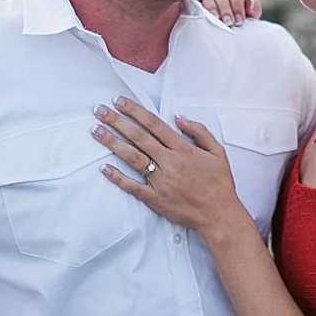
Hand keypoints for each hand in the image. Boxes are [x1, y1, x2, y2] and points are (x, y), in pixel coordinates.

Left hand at [95, 98, 248, 238]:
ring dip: (112, 143)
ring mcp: (160, 181)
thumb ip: (199, 131)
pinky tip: (104, 168)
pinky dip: (117, 177)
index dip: (135, 111)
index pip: (154, 124)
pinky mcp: (155, 198)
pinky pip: (132, 186)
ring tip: (96, 132)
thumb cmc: (219, 183)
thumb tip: (179, 118)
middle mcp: (169, 162)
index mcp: (183, 149)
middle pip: (138, 137)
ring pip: (132, 157)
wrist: (219, 214)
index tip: (119, 101)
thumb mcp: (217, 151)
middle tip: (100, 111)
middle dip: (117, 121)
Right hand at [198, 0, 261, 25]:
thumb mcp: (248, 12)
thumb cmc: (236, 16)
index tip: (239, 21)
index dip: (238, 5)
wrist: (222, 23)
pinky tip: (199, 15)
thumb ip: (253, 8)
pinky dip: (196, 5)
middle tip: (229, 23)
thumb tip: (249, 6)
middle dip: (226, 8)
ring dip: (212, 7)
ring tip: (216, 18)